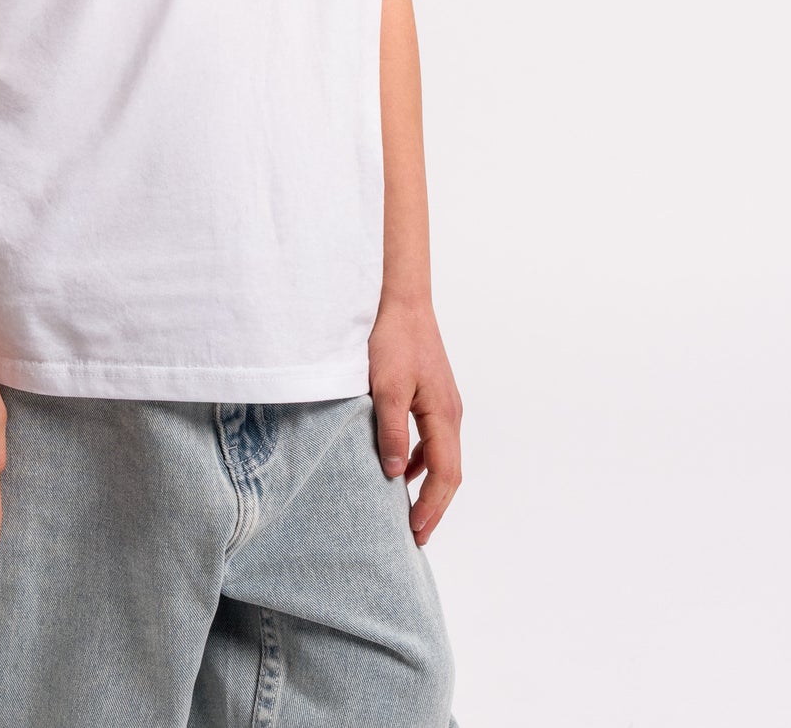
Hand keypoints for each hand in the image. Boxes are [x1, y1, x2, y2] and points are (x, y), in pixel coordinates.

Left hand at [367, 298, 462, 546]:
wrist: (401, 300)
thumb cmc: (393, 340)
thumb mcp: (385, 388)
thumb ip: (390, 432)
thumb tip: (393, 475)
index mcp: (444, 415)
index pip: (444, 475)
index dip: (431, 508)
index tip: (416, 533)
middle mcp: (450, 413)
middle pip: (449, 472)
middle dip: (434, 506)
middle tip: (416, 535)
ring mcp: (444, 404)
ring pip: (441, 456)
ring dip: (428, 485)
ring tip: (409, 511)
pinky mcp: (432, 395)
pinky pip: (432, 439)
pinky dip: (420, 461)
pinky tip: (401, 469)